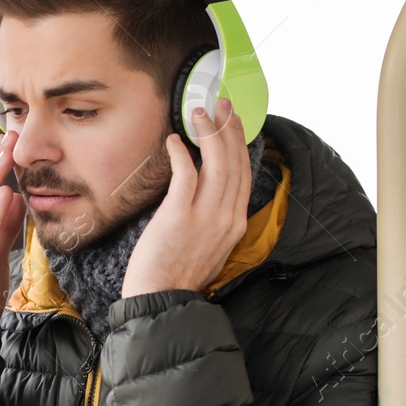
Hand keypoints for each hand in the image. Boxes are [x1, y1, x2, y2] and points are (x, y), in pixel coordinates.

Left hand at [122, 97, 250, 297]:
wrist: (162, 300)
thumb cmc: (177, 276)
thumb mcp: (209, 247)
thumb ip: (213, 219)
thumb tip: (203, 191)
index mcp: (236, 224)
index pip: (243, 174)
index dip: (239, 144)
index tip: (233, 123)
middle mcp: (227, 218)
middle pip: (234, 163)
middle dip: (229, 129)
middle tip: (221, 105)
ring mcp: (205, 217)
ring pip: (216, 164)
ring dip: (209, 133)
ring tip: (200, 112)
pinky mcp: (179, 216)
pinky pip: (186, 175)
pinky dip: (182, 154)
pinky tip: (176, 140)